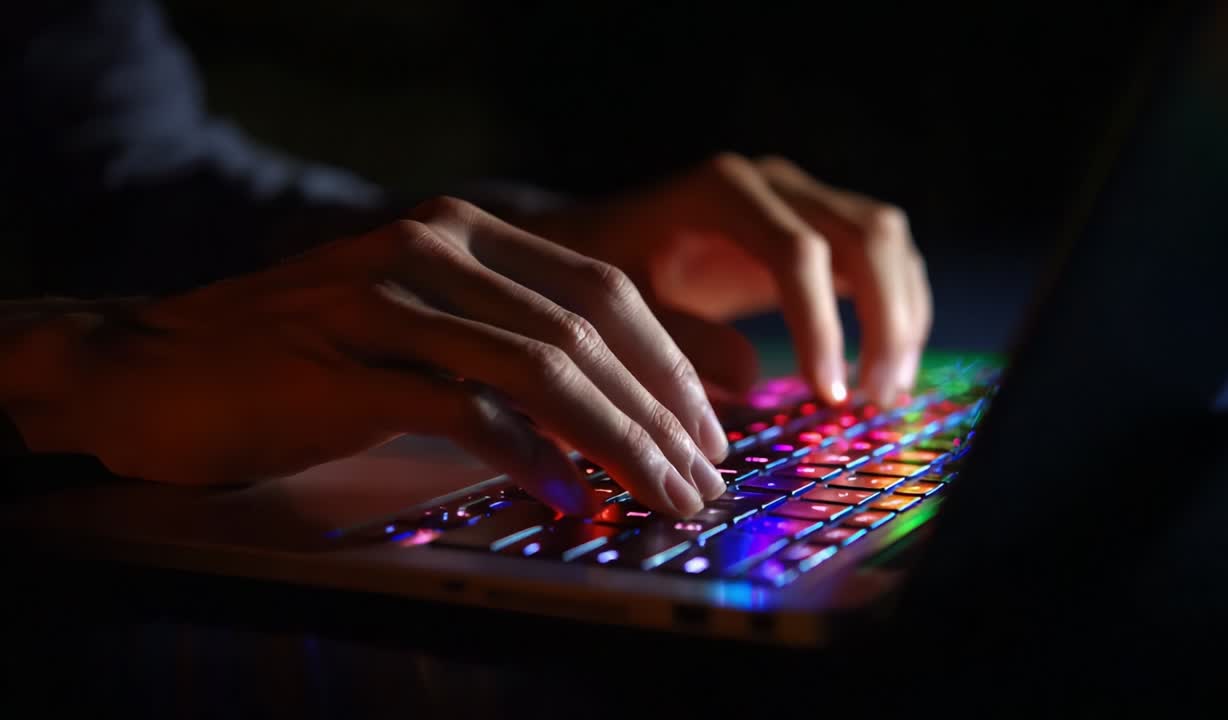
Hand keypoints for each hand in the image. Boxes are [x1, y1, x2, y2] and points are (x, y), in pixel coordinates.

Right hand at [1, 198, 730, 516]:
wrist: (156, 366)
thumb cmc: (300, 359)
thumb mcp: (418, 330)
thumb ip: (509, 349)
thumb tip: (615, 410)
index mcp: (464, 232)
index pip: (603, 291)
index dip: (669, 365)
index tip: (706, 432)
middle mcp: (433, 249)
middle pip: (589, 328)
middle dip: (661, 411)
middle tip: (700, 476)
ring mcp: (387, 301)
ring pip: (543, 368)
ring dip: (617, 440)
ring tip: (660, 496)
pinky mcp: (346, 364)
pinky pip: (465, 410)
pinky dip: (529, 458)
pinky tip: (567, 498)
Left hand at [523, 153, 931, 405]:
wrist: (595, 239)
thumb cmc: (600, 276)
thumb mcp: (622, 310)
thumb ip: (678, 341)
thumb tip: (751, 378)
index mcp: (720, 191)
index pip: (797, 251)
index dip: (821, 325)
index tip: (826, 395)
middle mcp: (772, 183)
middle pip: (866, 233)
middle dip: (884, 319)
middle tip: (872, 399)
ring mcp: (801, 199)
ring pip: (886, 240)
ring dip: (901, 315)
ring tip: (882, 394)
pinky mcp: (817, 226)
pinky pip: (880, 257)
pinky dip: (894, 309)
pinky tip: (880, 370)